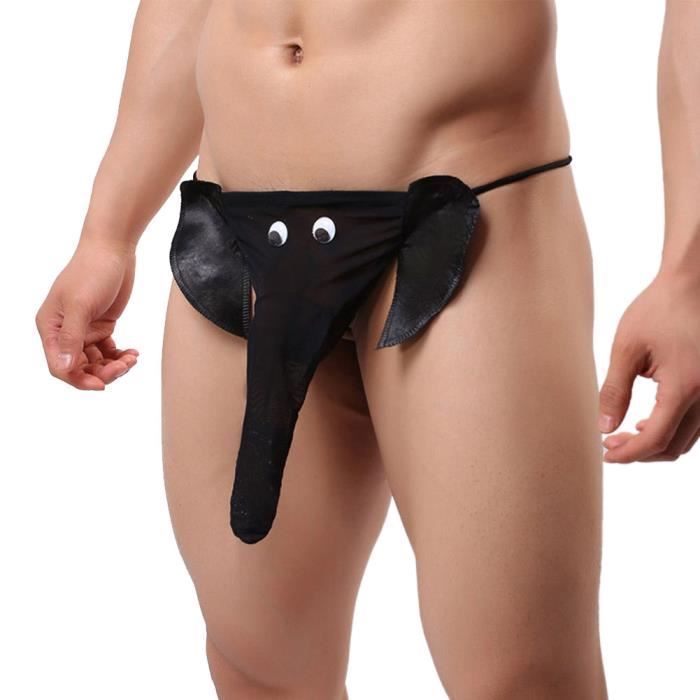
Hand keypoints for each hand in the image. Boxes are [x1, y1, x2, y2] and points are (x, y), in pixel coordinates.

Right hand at [35, 238, 139, 389]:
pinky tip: (133, 353)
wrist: (113, 249)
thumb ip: (73, 337)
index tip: (102, 384)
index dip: (79, 379)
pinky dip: (120, 356)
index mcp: (51, 327)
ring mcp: (84, 329)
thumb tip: (65, 367)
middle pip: (80, 367)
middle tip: (125, 366)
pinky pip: (108, 351)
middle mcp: (65, 331)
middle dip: (103, 372)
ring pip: (96, 361)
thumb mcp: (81, 305)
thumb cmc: (92, 271)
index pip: (59, 366)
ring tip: (132, 358)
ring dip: (114, 365)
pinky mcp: (102, 325)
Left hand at [599, 270, 699, 461]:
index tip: (605, 454)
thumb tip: (604, 427)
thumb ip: (614, 391)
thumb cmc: (657, 311)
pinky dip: (672, 429)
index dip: (629, 452)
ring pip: (688, 438)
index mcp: (687, 386)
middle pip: (674, 445)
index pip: (657, 438)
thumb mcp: (626, 349)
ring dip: (656, 443)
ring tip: (623, 435)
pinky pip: (696, 423)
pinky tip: (646, 422)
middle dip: (639, 452)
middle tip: (608, 444)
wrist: (691, 285)